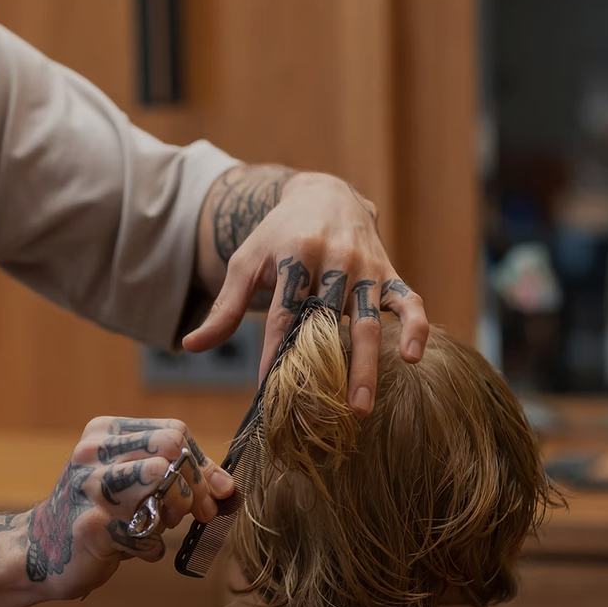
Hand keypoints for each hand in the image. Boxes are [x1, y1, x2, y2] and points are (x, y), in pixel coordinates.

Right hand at [21, 416, 234, 598]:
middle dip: (196, 485)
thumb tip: (228, 488)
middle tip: (201, 513)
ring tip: (156, 527)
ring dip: (174, 514)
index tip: (212, 492)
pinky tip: (128, 550)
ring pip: (164, 482)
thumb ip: (177, 476)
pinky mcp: (93, 527)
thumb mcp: (132, 483)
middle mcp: (94, 452)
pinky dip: (150, 550)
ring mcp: (91, 488)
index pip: (175, 431)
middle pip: (173, 448)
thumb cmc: (95, 515)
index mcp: (104, 432)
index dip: (202, 464)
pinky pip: (149, 535)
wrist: (36, 552)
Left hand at [181, 170, 429, 413]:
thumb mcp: (247, 261)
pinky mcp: (390, 272)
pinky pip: (410, 300)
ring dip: (367, 365)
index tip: (269, 389)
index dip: (277, 350)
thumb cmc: (280, 234)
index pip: (285, 311)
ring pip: (369, 320)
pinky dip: (417, 326)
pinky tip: (415, 358)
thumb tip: (190, 345)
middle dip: (326, 368)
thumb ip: (225, 307)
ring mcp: (366, 267)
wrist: (326, 193)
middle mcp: (335, 260)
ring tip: (361, 407)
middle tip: (325, 413)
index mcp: (296, 253)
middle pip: (329, 321)